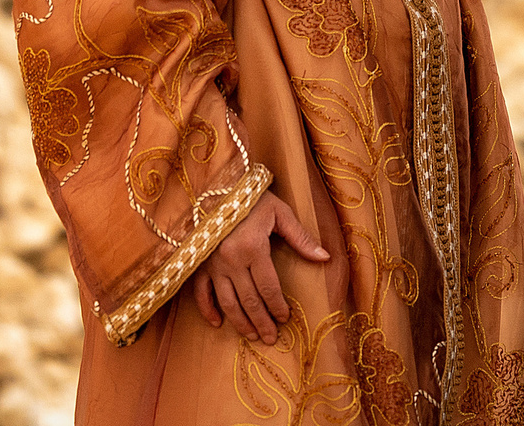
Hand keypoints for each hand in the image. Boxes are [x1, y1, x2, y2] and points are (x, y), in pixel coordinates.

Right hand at [189, 192, 328, 342]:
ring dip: (240, 322)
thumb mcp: (280, 212)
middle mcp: (231, 260)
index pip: (268, 287)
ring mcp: (212, 264)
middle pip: (249, 300)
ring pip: (227, 302)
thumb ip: (301, 238)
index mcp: (253, 248)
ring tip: (252, 336)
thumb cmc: (252, 198)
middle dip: (262, 322)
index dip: (278, 306)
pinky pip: (200, 292)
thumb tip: (325, 258)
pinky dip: (207, 309)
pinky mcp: (198, 263)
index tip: (286, 318)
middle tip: (271, 339)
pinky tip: (217, 323)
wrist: (216, 185)